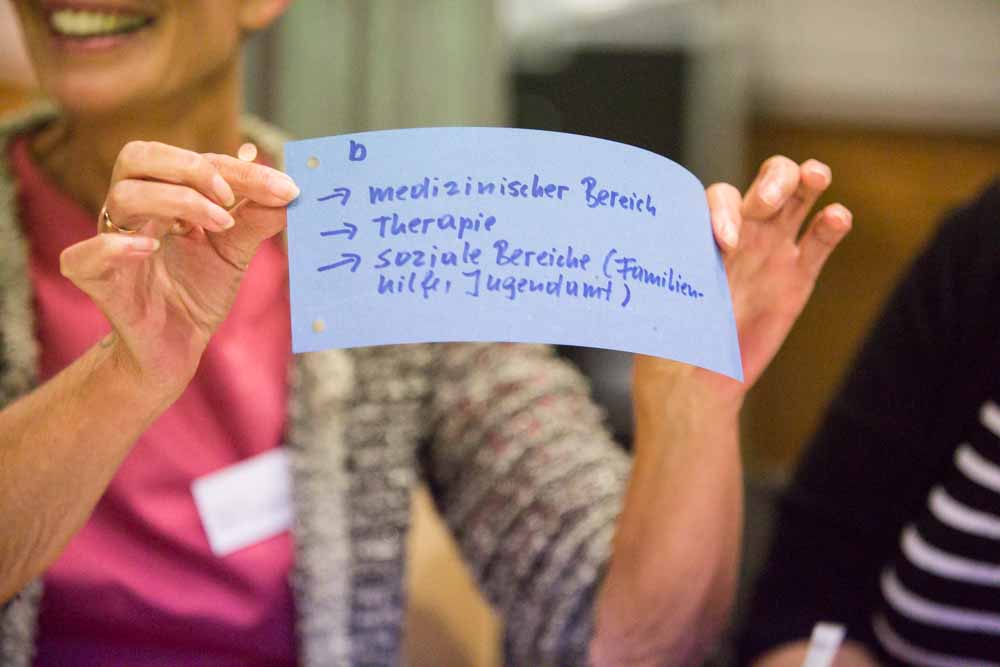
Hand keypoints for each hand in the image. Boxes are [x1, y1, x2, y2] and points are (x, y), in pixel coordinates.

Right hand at [59, 140, 298, 394]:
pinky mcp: (99, 283)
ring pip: (123, 196)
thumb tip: (286, 192)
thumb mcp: (235, 252)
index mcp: (163, 195)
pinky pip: (82, 256)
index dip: (238, 169)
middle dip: (191, 168)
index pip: (191, 161)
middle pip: (138, 158)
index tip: (283, 187)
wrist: (177, 347)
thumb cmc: (198, 291)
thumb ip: (257, 220)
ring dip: (177, 202)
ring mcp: (112, 243)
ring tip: (221, 225)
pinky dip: (115, 247)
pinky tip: (149, 249)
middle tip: (231, 198)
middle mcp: (134, 212)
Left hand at [634, 156, 851, 413]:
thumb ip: (675, 278)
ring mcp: (773, 249)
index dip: (723, 212)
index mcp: (705, 233)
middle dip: (773, 181)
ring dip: (808, 179)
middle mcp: (743, 231)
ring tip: (816, 176)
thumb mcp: (667, 302)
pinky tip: (836, 217)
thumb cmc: (673, 334)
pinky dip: (832, 224)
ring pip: (798, 198)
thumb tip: (664, 263)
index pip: (719, 200)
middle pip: (767, 182)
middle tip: (767, 204)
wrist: (697, 375)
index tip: (725, 244)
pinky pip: (819, 241)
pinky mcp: (799, 274)